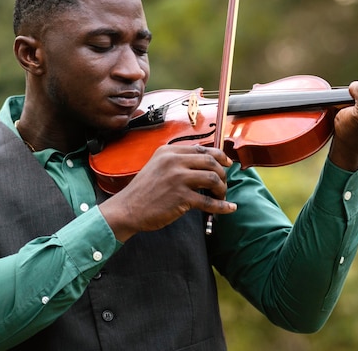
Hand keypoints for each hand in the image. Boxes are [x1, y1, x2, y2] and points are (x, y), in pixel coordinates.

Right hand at [98, 144, 236, 241]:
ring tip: (221, 196)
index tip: (227, 164)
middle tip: (223, 184)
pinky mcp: (181, 197)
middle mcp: (174, 161)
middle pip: (211, 161)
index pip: (202, 149)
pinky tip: (229, 208)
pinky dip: (222, 205)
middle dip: (222, 173)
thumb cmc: (143, 191)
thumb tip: (205, 163)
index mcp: (169, 151)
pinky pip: (209, 201)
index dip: (219, 156)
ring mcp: (178, 178)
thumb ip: (177, 161)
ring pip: (213, 178)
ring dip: (222, 189)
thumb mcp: (157, 166)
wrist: (127, 209)